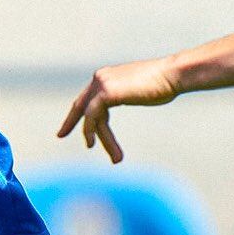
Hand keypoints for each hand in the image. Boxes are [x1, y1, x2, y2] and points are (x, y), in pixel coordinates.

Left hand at [55, 58, 178, 164]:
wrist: (173, 75)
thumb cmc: (164, 84)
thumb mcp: (139, 91)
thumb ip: (127, 95)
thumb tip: (128, 99)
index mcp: (107, 76)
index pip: (86, 96)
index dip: (78, 111)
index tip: (68, 124)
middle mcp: (100, 77)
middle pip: (82, 105)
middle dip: (71, 121)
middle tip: (60, 135)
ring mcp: (101, 83)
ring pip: (91, 116)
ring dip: (100, 139)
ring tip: (116, 159)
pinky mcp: (106, 92)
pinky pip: (92, 116)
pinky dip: (91, 131)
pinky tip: (92, 143)